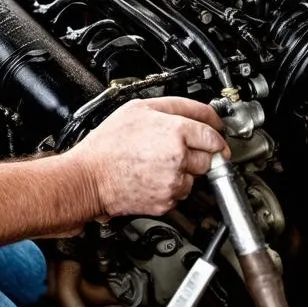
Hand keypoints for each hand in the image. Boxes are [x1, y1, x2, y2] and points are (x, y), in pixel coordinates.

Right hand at [69, 98, 229, 217]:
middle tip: (182, 147)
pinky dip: (174, 184)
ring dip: (187, 169)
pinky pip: (182, 191)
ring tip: (161, 161)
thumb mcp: (137, 108)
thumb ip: (174, 106)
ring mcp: (174, 181)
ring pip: (198, 175)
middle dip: (201, 150)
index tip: (217, 133)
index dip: (216, 131)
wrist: (90, 177)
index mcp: (175, 130)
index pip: (212, 133)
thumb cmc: (108, 143)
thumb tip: (198, 112)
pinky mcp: (168, 200)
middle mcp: (179, 157)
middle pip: (210, 155)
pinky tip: (155, 175)